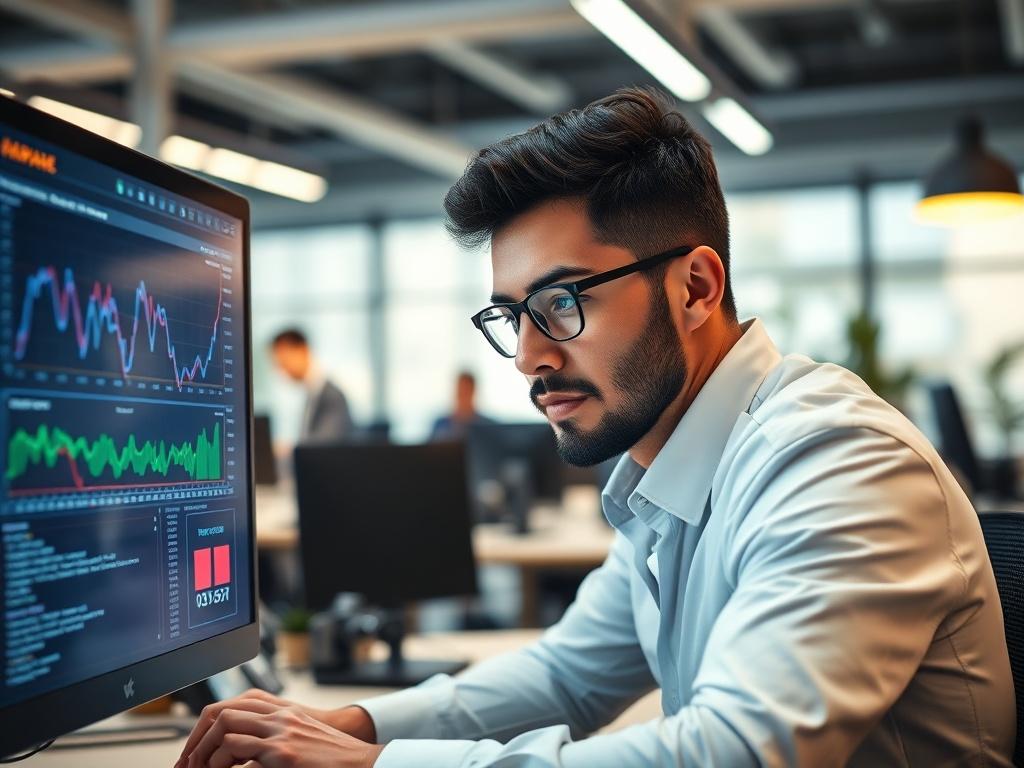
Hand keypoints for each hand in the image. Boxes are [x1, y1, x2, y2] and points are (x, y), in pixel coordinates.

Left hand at [175, 689, 381, 767]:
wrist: (359, 762)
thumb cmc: (329, 754)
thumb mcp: (297, 734)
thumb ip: (269, 733)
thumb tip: (235, 751)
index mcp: (278, 709)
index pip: (227, 707)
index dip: (202, 730)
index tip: (192, 753)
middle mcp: (277, 716)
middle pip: (220, 714)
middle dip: (196, 742)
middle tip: (188, 766)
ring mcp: (280, 733)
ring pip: (226, 731)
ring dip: (206, 756)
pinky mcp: (284, 755)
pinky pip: (241, 757)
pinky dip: (225, 767)